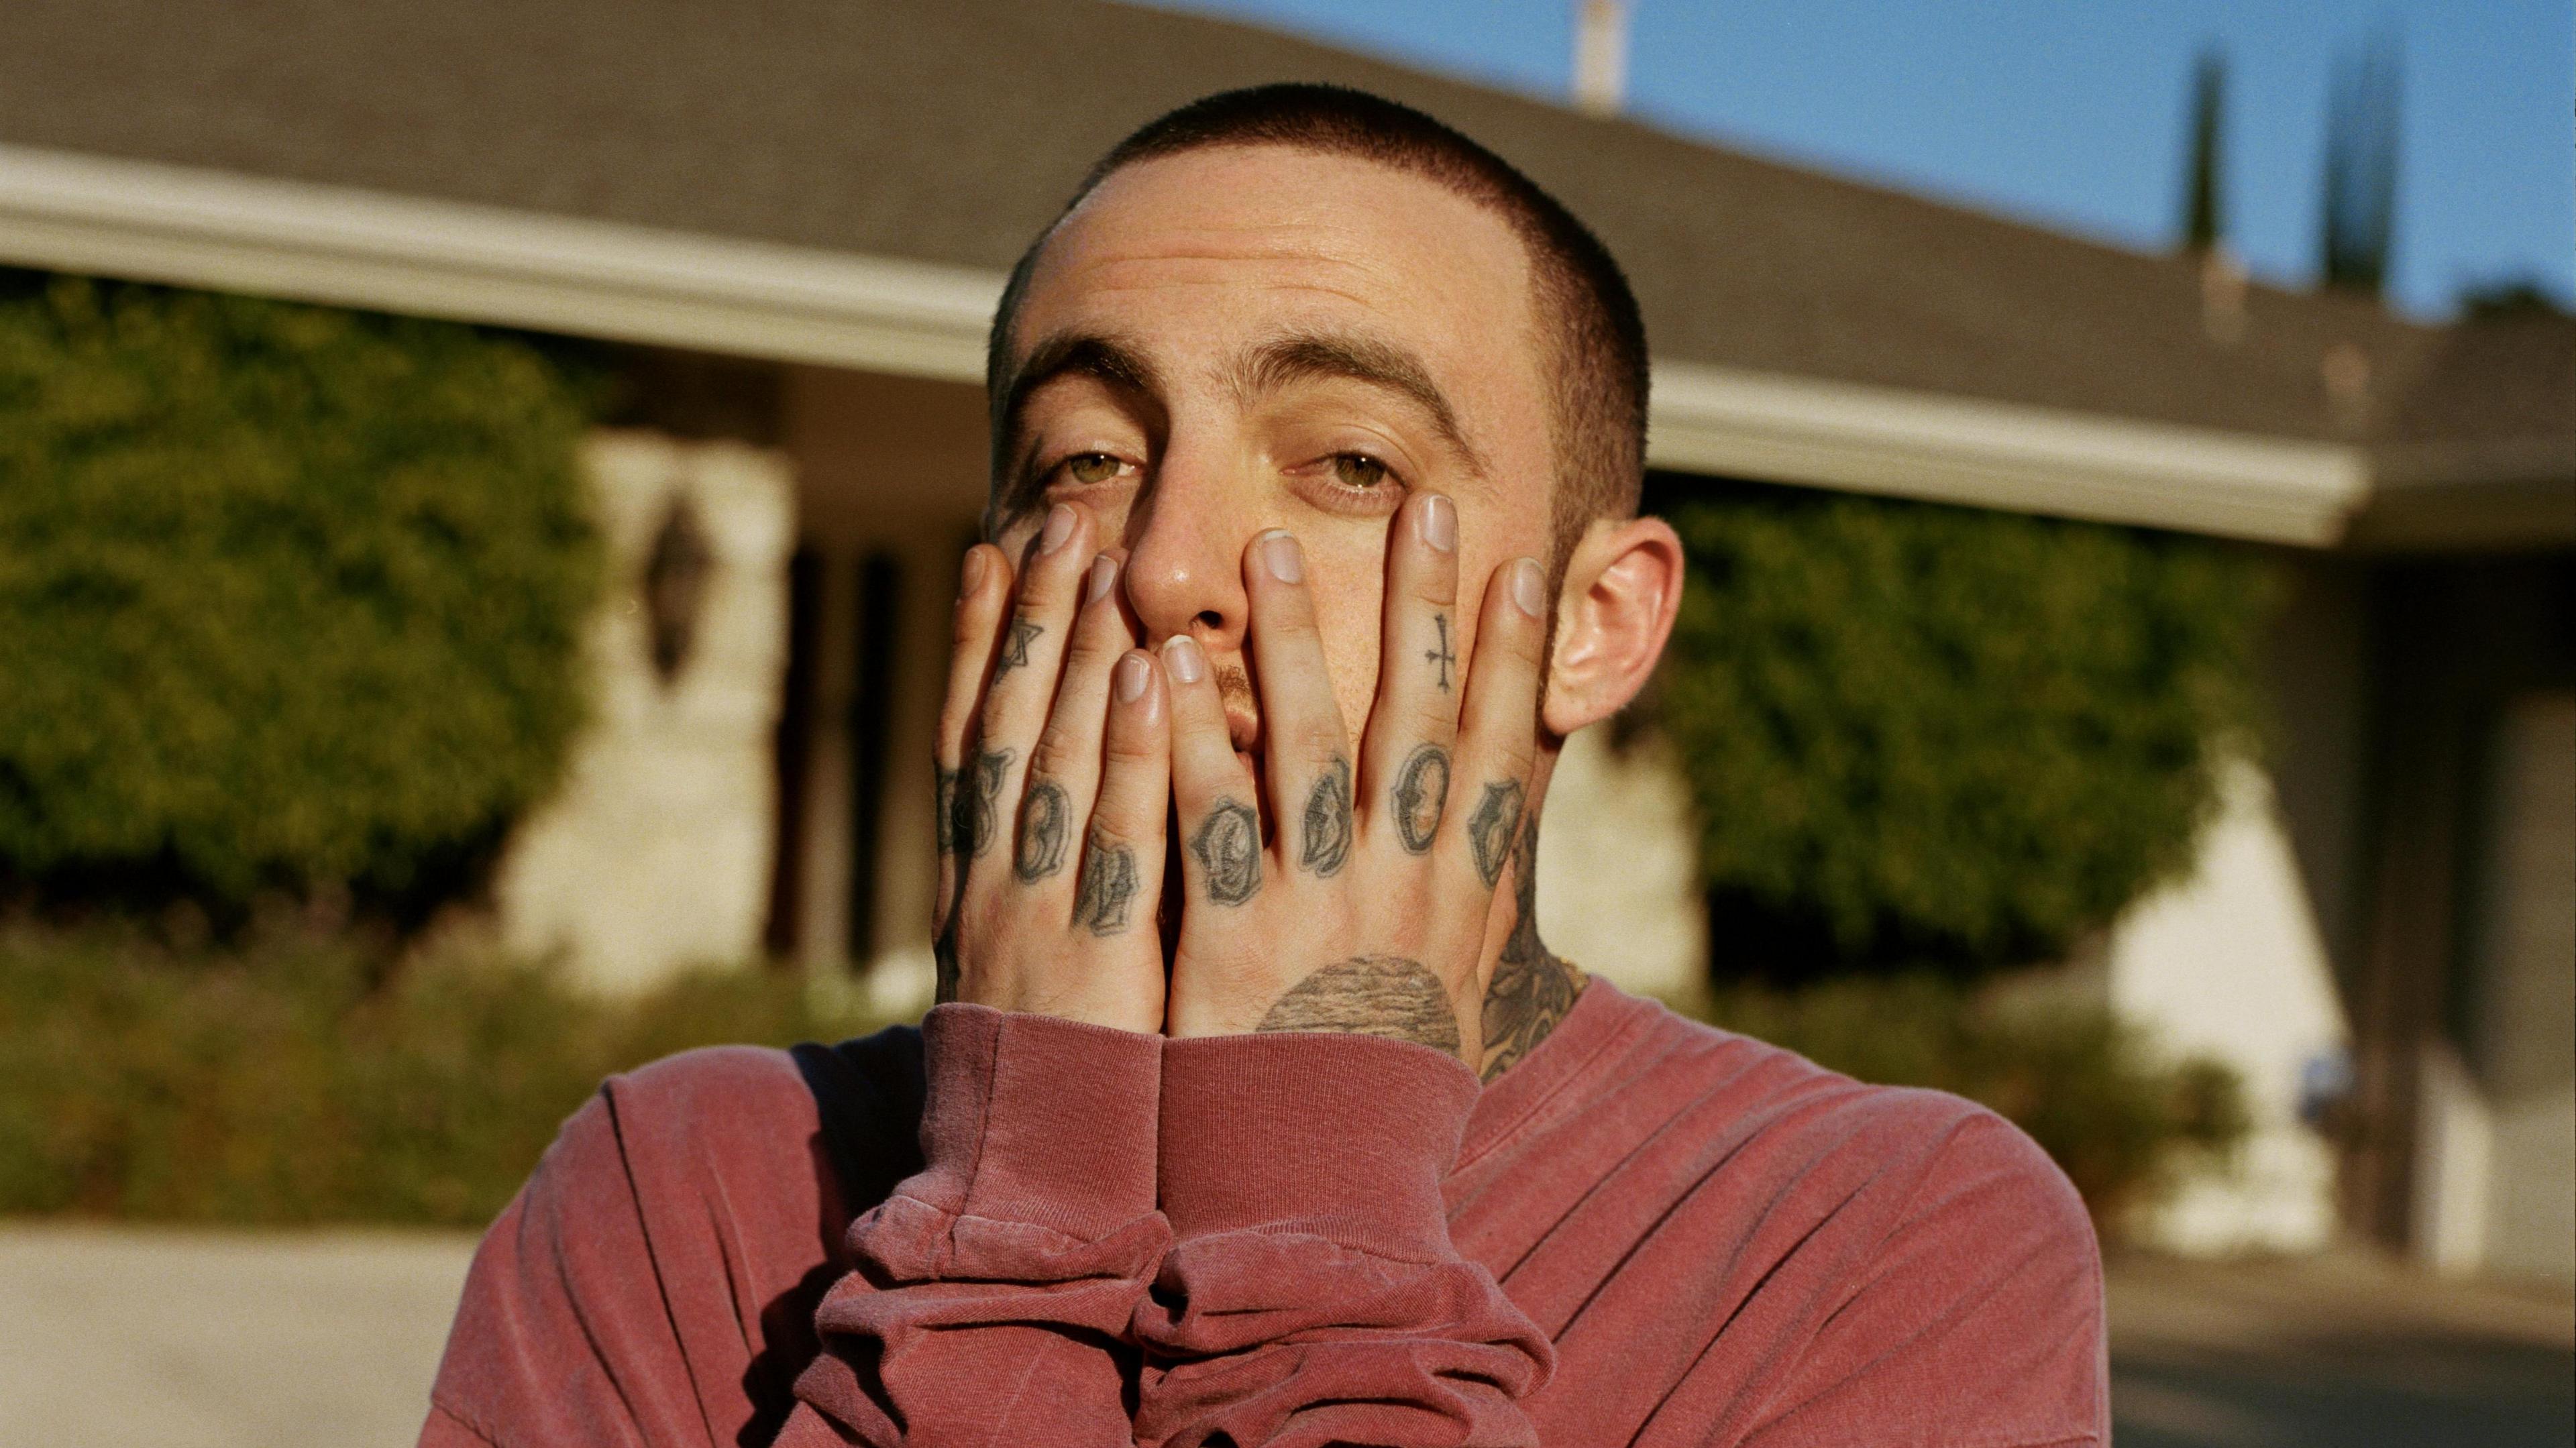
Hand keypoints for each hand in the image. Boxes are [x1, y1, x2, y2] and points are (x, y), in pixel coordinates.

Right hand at [933, 501, 1167, 1032]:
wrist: (1031, 1182)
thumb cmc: (1056, 1073)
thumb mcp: (1039, 962)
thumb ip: (1058, 881)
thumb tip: (1081, 812)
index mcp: (980, 874)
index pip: (978, 734)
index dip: (983, 641)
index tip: (997, 551)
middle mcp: (997, 874)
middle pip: (1010, 722)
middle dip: (1032, 616)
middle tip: (1055, 515)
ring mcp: (1039, 905)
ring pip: (1056, 755)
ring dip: (1077, 650)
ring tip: (1101, 556)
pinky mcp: (1096, 946)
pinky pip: (1117, 830)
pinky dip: (1131, 748)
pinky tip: (1152, 674)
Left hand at [1158, 492, 1548, 1061]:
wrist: (1322, 1181)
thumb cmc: (1391, 1083)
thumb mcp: (1461, 986)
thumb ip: (1478, 898)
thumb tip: (1507, 820)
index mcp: (1463, 891)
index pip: (1504, 749)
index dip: (1517, 653)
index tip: (1527, 566)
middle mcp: (1405, 881)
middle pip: (1421, 719)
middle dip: (1426, 607)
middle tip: (1430, 504)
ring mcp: (1322, 900)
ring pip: (1310, 743)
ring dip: (1300, 638)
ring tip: (1278, 544)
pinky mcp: (1236, 928)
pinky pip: (1209, 810)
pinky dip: (1190, 733)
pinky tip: (1166, 663)